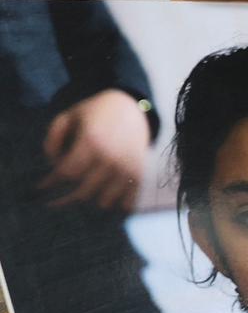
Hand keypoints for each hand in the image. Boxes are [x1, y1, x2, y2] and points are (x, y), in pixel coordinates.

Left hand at [39, 89, 150, 210]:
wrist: (131, 107)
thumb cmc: (95, 112)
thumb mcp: (68, 116)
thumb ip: (52, 138)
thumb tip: (52, 163)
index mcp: (92, 141)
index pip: (66, 173)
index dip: (51, 181)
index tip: (42, 186)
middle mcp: (111, 158)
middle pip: (83, 191)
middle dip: (66, 198)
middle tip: (54, 201)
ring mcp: (127, 168)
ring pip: (104, 201)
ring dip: (92, 198)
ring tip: (83, 191)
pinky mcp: (140, 174)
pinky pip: (127, 203)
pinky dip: (116, 205)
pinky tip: (106, 197)